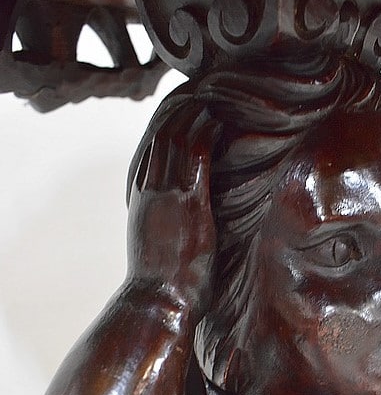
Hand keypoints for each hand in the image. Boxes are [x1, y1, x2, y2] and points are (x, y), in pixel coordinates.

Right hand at [127, 104, 218, 312]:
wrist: (158, 304)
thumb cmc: (167, 290)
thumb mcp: (166, 249)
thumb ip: (176, 229)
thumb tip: (193, 230)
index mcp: (144, 199)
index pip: (154, 148)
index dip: (172, 125)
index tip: (191, 111)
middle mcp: (149, 188)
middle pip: (161, 130)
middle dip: (183, 107)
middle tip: (207, 89)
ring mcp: (165, 192)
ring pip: (175, 132)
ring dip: (196, 109)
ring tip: (217, 91)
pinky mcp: (185, 199)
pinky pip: (194, 149)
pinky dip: (206, 127)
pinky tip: (222, 114)